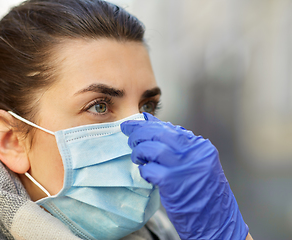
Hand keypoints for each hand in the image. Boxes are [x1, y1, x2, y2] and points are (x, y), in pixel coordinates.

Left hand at [121, 113, 248, 239]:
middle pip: (159, 133)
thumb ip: (177, 146)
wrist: (218, 222)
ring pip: (153, 148)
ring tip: (137, 158)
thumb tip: (152, 125)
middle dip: (139, 133)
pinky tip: (145, 173)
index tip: (133, 124)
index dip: (147, 124)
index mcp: (200, 147)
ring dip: (139, 152)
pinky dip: (144, 170)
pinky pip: (149, 170)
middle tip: (129, 138)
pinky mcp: (173, 183)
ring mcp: (183, 167)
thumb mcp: (197, 164)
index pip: (169, 128)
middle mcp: (194, 153)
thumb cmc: (204, 193)